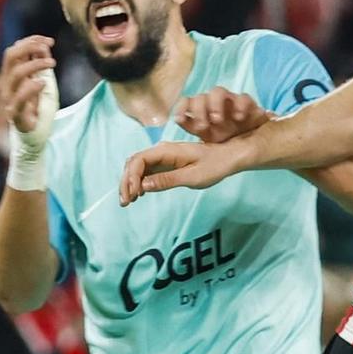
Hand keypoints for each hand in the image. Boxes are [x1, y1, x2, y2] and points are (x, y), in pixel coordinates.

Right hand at [0, 36, 58, 140]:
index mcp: (11, 75)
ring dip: (35, 64)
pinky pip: (19, 99)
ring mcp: (9, 99)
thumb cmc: (39, 110)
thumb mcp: (45, 83)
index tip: (49, 40)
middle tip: (48, 46)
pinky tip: (43, 83)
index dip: (30, 41)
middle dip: (29, 46)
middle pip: (10, 56)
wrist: (35, 137)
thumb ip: (42, 66)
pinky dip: (31, 88)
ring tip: (52, 63)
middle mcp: (7, 84)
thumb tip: (45, 45)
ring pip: (15, 74)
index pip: (14, 50)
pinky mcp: (15, 114)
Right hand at [120, 137, 248, 205]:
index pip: (139, 160)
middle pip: (134, 163)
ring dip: (130, 183)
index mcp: (167, 151)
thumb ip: (168, 180)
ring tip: (128, 201)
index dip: (131, 177)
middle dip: (126, 182)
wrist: (228, 158)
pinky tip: (138, 195)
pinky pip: (146, 171)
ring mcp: (163, 157)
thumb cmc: (214, 166)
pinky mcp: (166, 164)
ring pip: (138, 167)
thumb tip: (144, 185)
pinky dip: (139, 182)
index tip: (133, 194)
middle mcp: (161, 151)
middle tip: (125, 202)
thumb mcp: (192, 177)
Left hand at [175, 87, 271, 142]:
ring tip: (217, 120)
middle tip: (203, 126)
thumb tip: (169, 143)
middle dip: (199, 110)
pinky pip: (243, 97)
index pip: (187, 103)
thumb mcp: (207, 147)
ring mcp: (230, 102)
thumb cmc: (225, 143)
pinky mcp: (247, 104)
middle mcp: (213, 106)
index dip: (181, 108)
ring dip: (215, 104)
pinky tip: (239, 118)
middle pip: (201, 97)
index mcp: (201, 115)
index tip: (179, 119)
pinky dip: (240, 105)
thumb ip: (191, 143)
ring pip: (218, 91)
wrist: (252, 144)